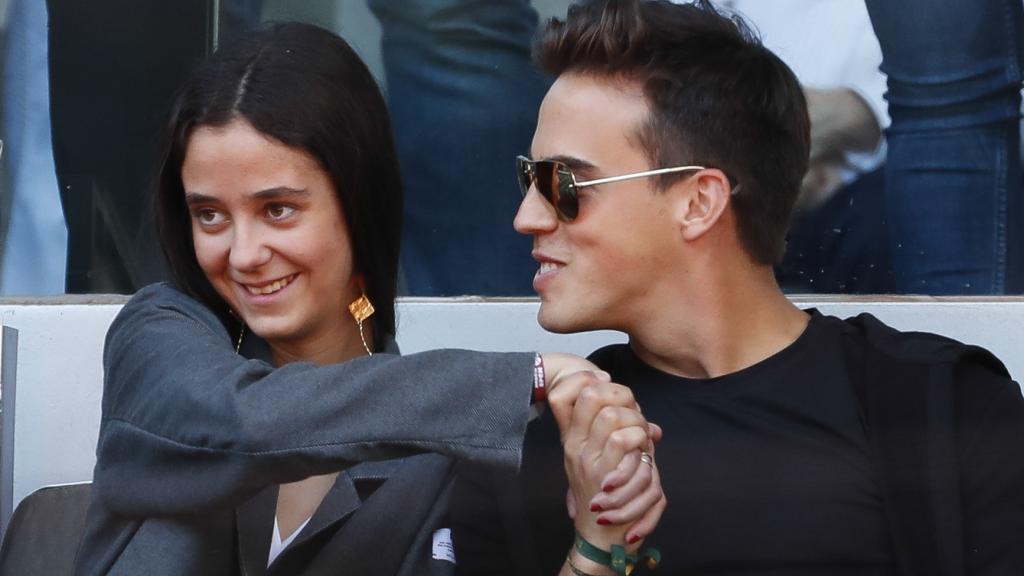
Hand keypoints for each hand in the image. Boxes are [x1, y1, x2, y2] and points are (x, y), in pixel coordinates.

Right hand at [558, 380, 664, 550]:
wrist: (598, 534)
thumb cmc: (608, 495)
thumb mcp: (606, 461)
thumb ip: (621, 437)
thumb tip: (651, 422)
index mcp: (570, 439)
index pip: (560, 395)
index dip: (585, 379)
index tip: (605, 382)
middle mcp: (573, 446)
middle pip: (589, 396)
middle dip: (620, 393)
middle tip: (634, 407)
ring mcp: (586, 459)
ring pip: (610, 416)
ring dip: (634, 418)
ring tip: (641, 430)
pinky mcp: (603, 474)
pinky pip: (621, 439)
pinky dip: (638, 436)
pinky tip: (644, 445)